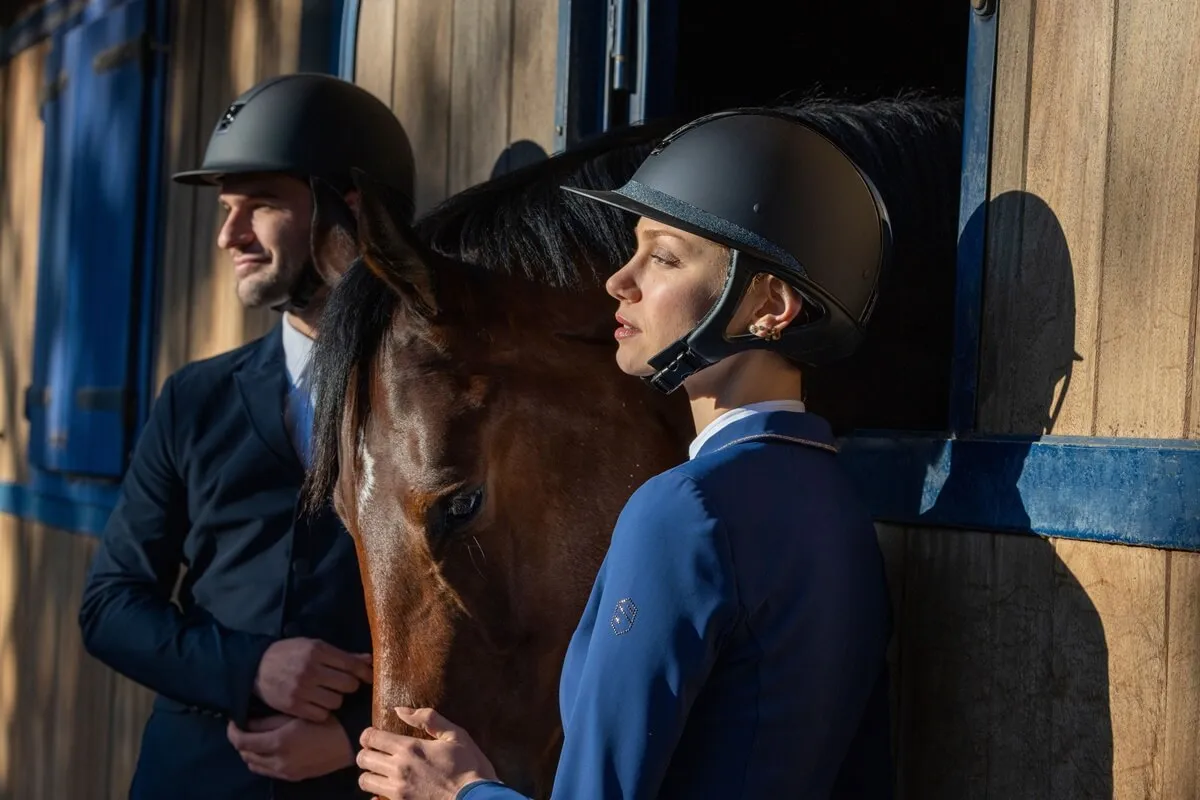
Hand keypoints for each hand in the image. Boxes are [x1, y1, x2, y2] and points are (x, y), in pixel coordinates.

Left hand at [227, 714, 354, 781]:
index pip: (241, 741)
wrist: (350, 741)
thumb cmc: (326, 721)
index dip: (232, 731)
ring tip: (257, 738)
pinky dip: (262, 760)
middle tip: (245, 727)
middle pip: (245, 755)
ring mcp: (285, 772)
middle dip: (241, 741)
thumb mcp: (296, 715)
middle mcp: (277, 761)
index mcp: (277, 743)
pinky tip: (272, 749)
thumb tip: (248, 722)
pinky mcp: (293, 777)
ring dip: (250, 752)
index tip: (234, 720)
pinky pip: (268, 771)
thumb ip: (269, 720)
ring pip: (255, 766)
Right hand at [254, 637, 371, 720]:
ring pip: (337, 701)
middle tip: (344, 685)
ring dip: (337, 699)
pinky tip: (318, 704)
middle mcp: (310, 670)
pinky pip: (322, 715)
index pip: (351, 664)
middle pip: (348, 684)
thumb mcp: (314, 646)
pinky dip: (323, 711)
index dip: (365, 673)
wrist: (256, 667)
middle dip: (350, 685)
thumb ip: (342, 655)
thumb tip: (369, 660)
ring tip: (329, 694)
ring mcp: (301, 690)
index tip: (369, 677)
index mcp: (317, 651)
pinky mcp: (293, 706)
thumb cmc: (290, 654)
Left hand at [356, 707, 498, 799]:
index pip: (371, 738)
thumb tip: (400, 710)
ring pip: (365, 782)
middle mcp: (398, 770)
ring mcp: (398, 792)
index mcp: (410, 748)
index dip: (368, 735)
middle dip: (366, 754)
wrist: (477, 799)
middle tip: (376, 754)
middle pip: (363, 759)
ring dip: (370, 775)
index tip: (374, 736)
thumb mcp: (455, 735)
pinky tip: (388, 792)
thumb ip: (428, 718)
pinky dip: (377, 796)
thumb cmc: (469, 767)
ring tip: (381, 773)